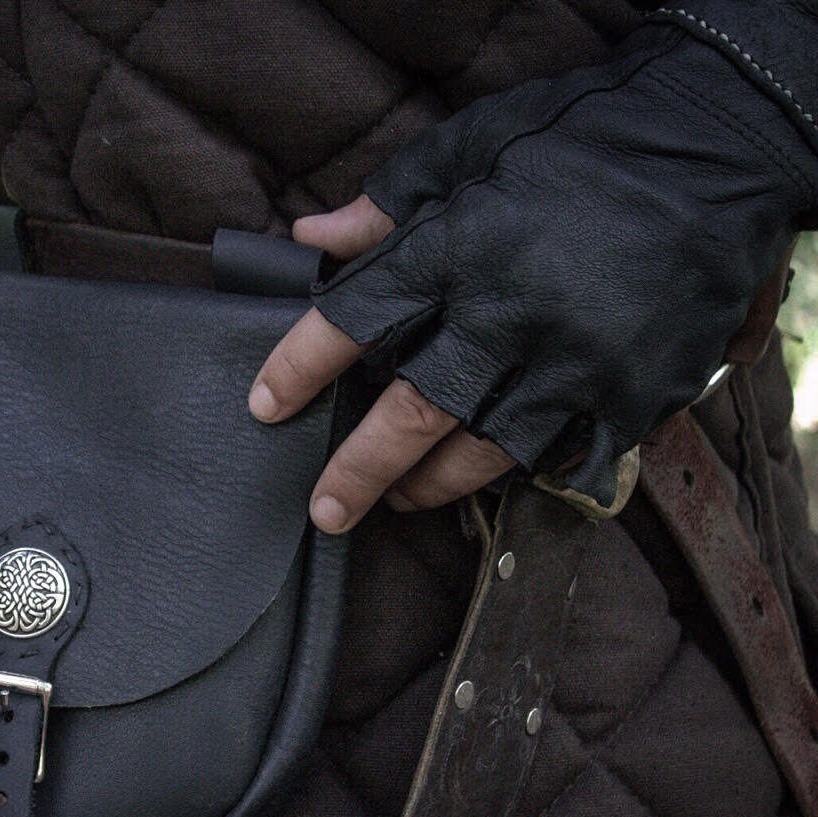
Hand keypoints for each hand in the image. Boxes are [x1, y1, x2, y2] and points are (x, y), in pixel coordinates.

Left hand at [249, 23, 815, 529]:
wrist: (723, 142)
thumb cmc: (585, 137)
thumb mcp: (471, 146)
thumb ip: (387, 204)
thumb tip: (310, 235)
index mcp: (461, 246)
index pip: (355, 320)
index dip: (300, 367)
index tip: (265, 405)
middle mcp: (514, 312)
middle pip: (415, 413)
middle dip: (359, 469)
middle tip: (325, 509)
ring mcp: (579, 359)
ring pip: (486, 450)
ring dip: (433, 484)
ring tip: (401, 497)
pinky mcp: (637, 388)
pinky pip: (569, 455)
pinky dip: (524, 472)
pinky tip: (494, 475)